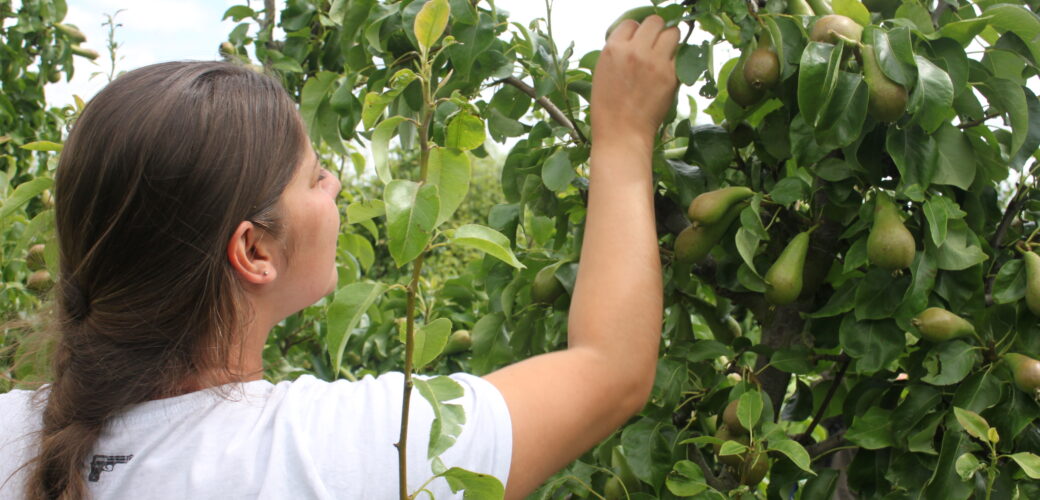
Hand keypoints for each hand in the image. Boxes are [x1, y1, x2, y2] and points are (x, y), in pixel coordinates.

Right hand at [590, 15, 679, 149]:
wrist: (622, 133)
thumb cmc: (608, 107)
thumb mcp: (603, 72)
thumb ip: (619, 52)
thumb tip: (636, 39)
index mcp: (613, 49)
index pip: (631, 23)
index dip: (635, 32)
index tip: (637, 43)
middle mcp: (635, 51)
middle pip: (655, 21)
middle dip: (656, 31)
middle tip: (654, 45)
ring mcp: (655, 62)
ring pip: (673, 32)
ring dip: (670, 40)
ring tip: (664, 54)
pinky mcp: (671, 75)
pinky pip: (681, 56)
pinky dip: (675, 61)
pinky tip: (667, 71)